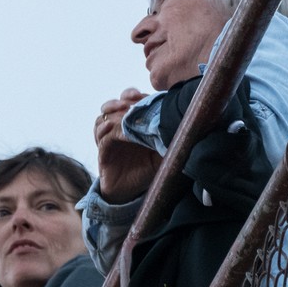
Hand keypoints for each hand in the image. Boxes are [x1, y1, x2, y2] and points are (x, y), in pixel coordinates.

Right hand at [94, 88, 162, 203]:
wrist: (132, 191)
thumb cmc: (147, 169)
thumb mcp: (162, 152)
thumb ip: (169, 139)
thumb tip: (185, 126)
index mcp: (130, 124)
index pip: (128, 102)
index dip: (132, 95)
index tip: (140, 95)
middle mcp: (117, 129)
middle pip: (111, 106)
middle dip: (120, 100)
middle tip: (130, 100)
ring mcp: (108, 140)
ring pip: (102, 119)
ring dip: (111, 112)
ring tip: (121, 110)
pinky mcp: (103, 153)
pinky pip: (102, 139)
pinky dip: (106, 131)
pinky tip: (112, 127)